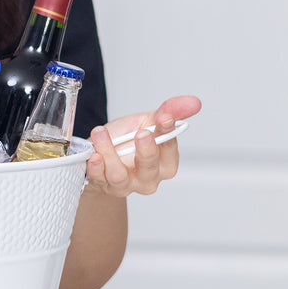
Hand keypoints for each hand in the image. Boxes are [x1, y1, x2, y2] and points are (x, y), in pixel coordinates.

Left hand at [84, 95, 200, 197]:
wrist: (99, 153)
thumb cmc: (126, 140)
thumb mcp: (146, 122)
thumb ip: (169, 111)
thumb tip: (193, 102)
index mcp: (164, 163)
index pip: (169, 150)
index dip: (167, 133)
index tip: (164, 118)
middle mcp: (147, 178)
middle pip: (150, 168)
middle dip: (146, 150)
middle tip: (141, 133)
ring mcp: (125, 185)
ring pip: (120, 175)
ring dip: (109, 153)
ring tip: (101, 133)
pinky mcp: (103, 186)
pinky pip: (99, 179)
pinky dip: (95, 167)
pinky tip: (93, 155)